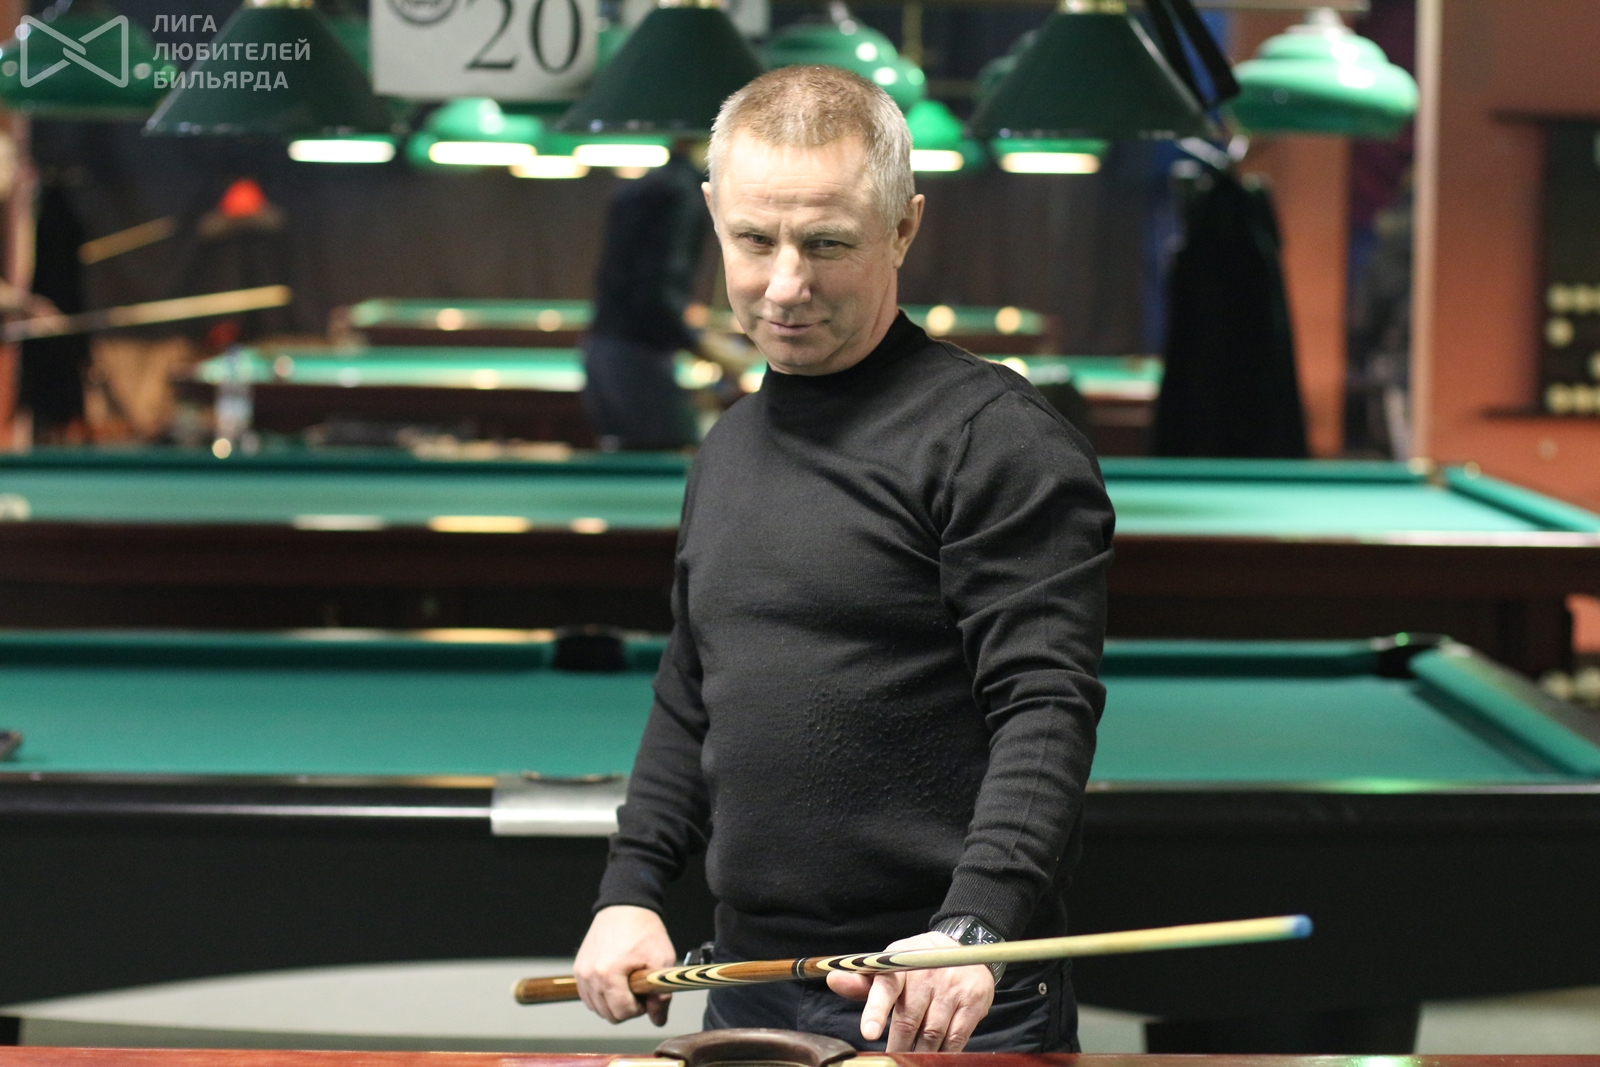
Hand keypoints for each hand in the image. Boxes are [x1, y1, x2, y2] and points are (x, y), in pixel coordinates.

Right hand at [573, 905, 677, 1025]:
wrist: (626, 906)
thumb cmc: (644, 931)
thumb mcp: (661, 960)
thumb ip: (661, 994)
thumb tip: (658, 1019)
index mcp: (608, 975)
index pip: (623, 1013)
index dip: (640, 1008)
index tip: (647, 993)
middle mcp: (589, 976)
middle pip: (609, 1014)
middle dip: (627, 1007)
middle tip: (639, 988)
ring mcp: (581, 972)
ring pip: (597, 1008)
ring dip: (613, 1002)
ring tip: (628, 982)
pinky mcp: (578, 968)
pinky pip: (588, 996)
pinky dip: (602, 995)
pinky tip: (616, 981)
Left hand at [826, 931, 995, 1051]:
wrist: (963, 945)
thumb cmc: (916, 961)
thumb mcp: (889, 964)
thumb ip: (862, 980)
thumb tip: (833, 980)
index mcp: (900, 964)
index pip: (885, 986)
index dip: (875, 1010)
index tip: (868, 1033)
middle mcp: (926, 974)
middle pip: (908, 1020)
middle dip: (897, 1045)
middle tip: (891, 1059)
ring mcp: (952, 988)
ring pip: (931, 1033)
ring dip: (919, 1052)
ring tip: (911, 1060)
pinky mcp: (973, 1002)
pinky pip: (956, 1037)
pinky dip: (944, 1052)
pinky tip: (935, 1055)